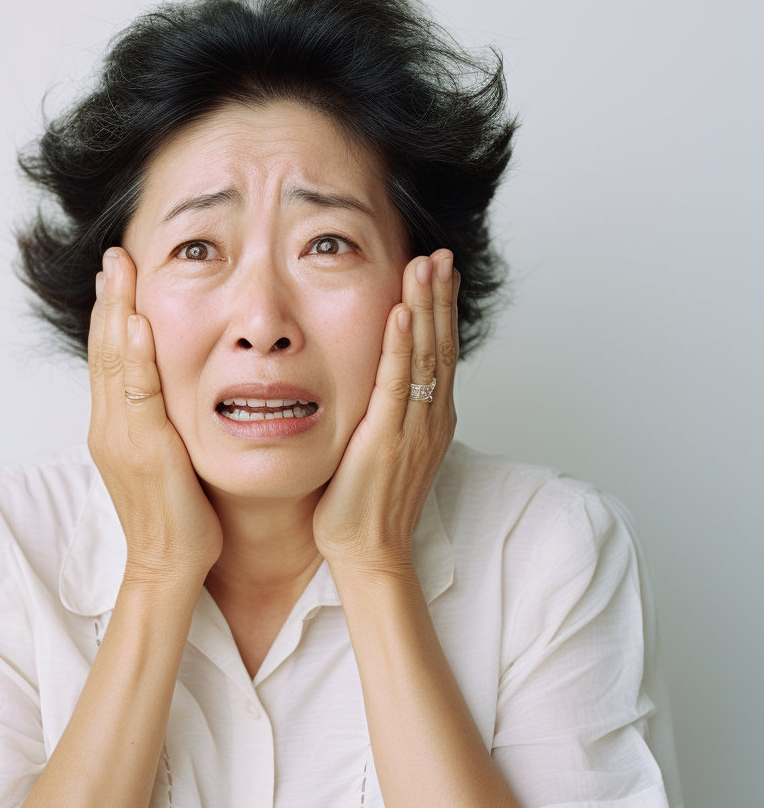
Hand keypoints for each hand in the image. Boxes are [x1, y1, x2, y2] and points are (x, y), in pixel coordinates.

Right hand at [87, 248, 222, 589]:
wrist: (168, 566)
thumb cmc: (174, 516)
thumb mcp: (163, 459)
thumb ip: (159, 422)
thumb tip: (172, 392)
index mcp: (116, 426)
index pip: (109, 357)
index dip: (112, 313)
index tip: (119, 274)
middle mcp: (110, 426)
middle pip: (104, 350)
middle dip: (110, 300)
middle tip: (115, 256)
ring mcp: (122, 438)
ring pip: (113, 365)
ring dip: (116, 313)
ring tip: (119, 270)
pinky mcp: (143, 451)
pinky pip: (137, 396)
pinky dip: (133, 359)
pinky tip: (135, 325)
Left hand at [312, 249, 459, 578]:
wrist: (368, 552)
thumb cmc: (367, 506)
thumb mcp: (382, 449)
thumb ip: (385, 414)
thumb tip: (374, 387)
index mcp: (430, 419)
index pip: (438, 352)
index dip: (440, 310)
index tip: (437, 272)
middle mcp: (431, 418)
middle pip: (440, 345)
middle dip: (440, 296)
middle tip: (440, 254)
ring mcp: (414, 428)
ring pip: (425, 356)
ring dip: (427, 307)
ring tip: (426, 265)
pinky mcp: (387, 439)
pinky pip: (396, 383)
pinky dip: (400, 345)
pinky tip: (401, 312)